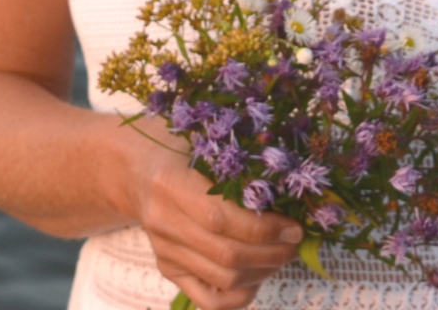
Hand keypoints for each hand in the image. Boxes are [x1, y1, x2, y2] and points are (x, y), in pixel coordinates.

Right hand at [131, 128, 301, 309]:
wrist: (141, 172)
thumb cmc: (183, 149)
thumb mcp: (205, 143)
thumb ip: (238, 164)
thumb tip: (289, 188)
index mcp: (171, 183)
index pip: (221, 218)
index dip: (263, 227)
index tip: (294, 226)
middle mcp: (163, 223)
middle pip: (226, 255)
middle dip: (271, 253)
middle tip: (296, 243)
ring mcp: (164, 252)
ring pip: (222, 280)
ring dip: (263, 272)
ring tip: (284, 255)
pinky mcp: (169, 270)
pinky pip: (209, 300)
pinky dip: (241, 296)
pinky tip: (260, 275)